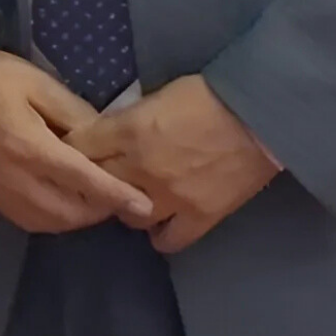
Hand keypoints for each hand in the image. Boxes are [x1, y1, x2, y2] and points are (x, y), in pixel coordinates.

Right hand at [0, 47, 153, 235]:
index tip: (145, 206)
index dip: (117, 195)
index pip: (82, 179)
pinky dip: (57, 218)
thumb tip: (107, 143)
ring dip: (79, 216)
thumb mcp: (41, 84)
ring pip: (52, 222)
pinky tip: (66, 200)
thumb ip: (78, 116)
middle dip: (101, 209)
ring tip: (96, 198)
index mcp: (28, 145)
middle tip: (120, 193)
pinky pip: (32, 221)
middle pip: (69, 211)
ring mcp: (0, 191)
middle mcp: (14, 177)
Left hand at [71, 73, 279, 254]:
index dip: (71, 151)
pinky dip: (161, 234)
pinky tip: (161, 223)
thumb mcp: (157, 96)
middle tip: (101, 177)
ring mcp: (170, 197)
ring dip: (126, 207)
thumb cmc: (211, 95)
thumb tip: (106, 133)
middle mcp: (140, 169)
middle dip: (93, 180)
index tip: (72, 153)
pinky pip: (168, 240)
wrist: (264, 115)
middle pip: (96, 185)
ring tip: (134, 198)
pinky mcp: (200, 217)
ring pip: (127, 216)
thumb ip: (127, 119)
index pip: (76, 149)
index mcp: (127, 132)